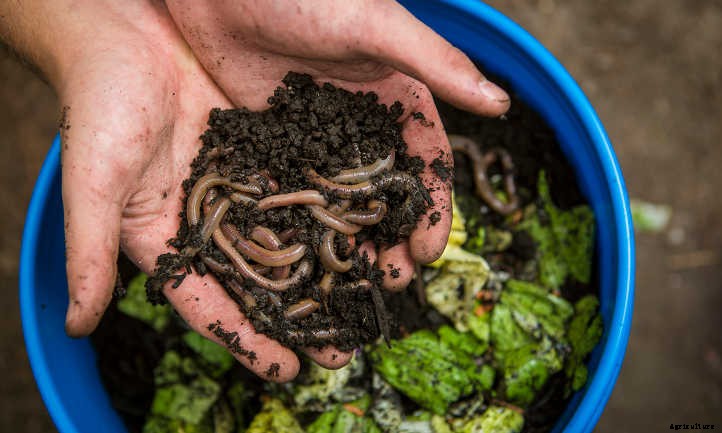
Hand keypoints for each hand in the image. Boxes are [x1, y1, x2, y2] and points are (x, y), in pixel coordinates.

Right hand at [7, 0, 339, 380]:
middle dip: (303, 317)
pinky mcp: (267, 147)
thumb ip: (89, 250)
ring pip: (293, 236)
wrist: (125, 25)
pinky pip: (307, 183)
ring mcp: (244, 184)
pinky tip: (366, 229)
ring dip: (329, 269)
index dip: (246, 340)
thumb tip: (75, 324)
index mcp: (169, 237)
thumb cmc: (98, 100)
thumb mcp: (94, 180)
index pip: (210, 302)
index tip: (286, 372)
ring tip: (369, 299)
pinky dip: (335, 208)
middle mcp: (212, 218)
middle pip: (262, 280)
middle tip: (346, 349)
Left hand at [165, 0, 509, 289]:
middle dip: (393, 236)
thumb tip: (502, 103)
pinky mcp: (273, 137)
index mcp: (396, 94)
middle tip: (391, 282)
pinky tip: (298, 253)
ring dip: (350, 239)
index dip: (431, 207)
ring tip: (349, 283)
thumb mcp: (373, 25)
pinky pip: (292, 186)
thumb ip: (434, 64)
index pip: (426, 162)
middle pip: (386, 191)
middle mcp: (360, 120)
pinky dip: (300, 221)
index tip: (428, 252)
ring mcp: (315, 133)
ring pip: (340, 197)